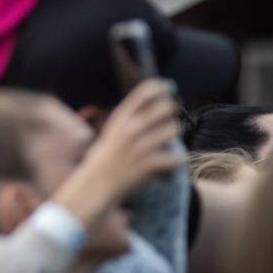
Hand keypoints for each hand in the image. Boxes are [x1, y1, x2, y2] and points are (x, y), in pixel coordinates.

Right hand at [57, 80, 182, 225]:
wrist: (96, 186)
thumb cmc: (108, 158)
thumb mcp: (114, 132)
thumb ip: (133, 117)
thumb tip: (162, 99)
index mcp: (121, 118)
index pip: (145, 91)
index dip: (161, 86)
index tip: (168, 87)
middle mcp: (131, 128)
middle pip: (166, 106)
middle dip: (171, 112)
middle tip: (166, 122)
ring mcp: (140, 146)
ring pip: (174, 129)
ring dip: (172, 138)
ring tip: (164, 148)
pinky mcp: (149, 165)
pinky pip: (176, 157)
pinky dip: (173, 163)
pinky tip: (164, 168)